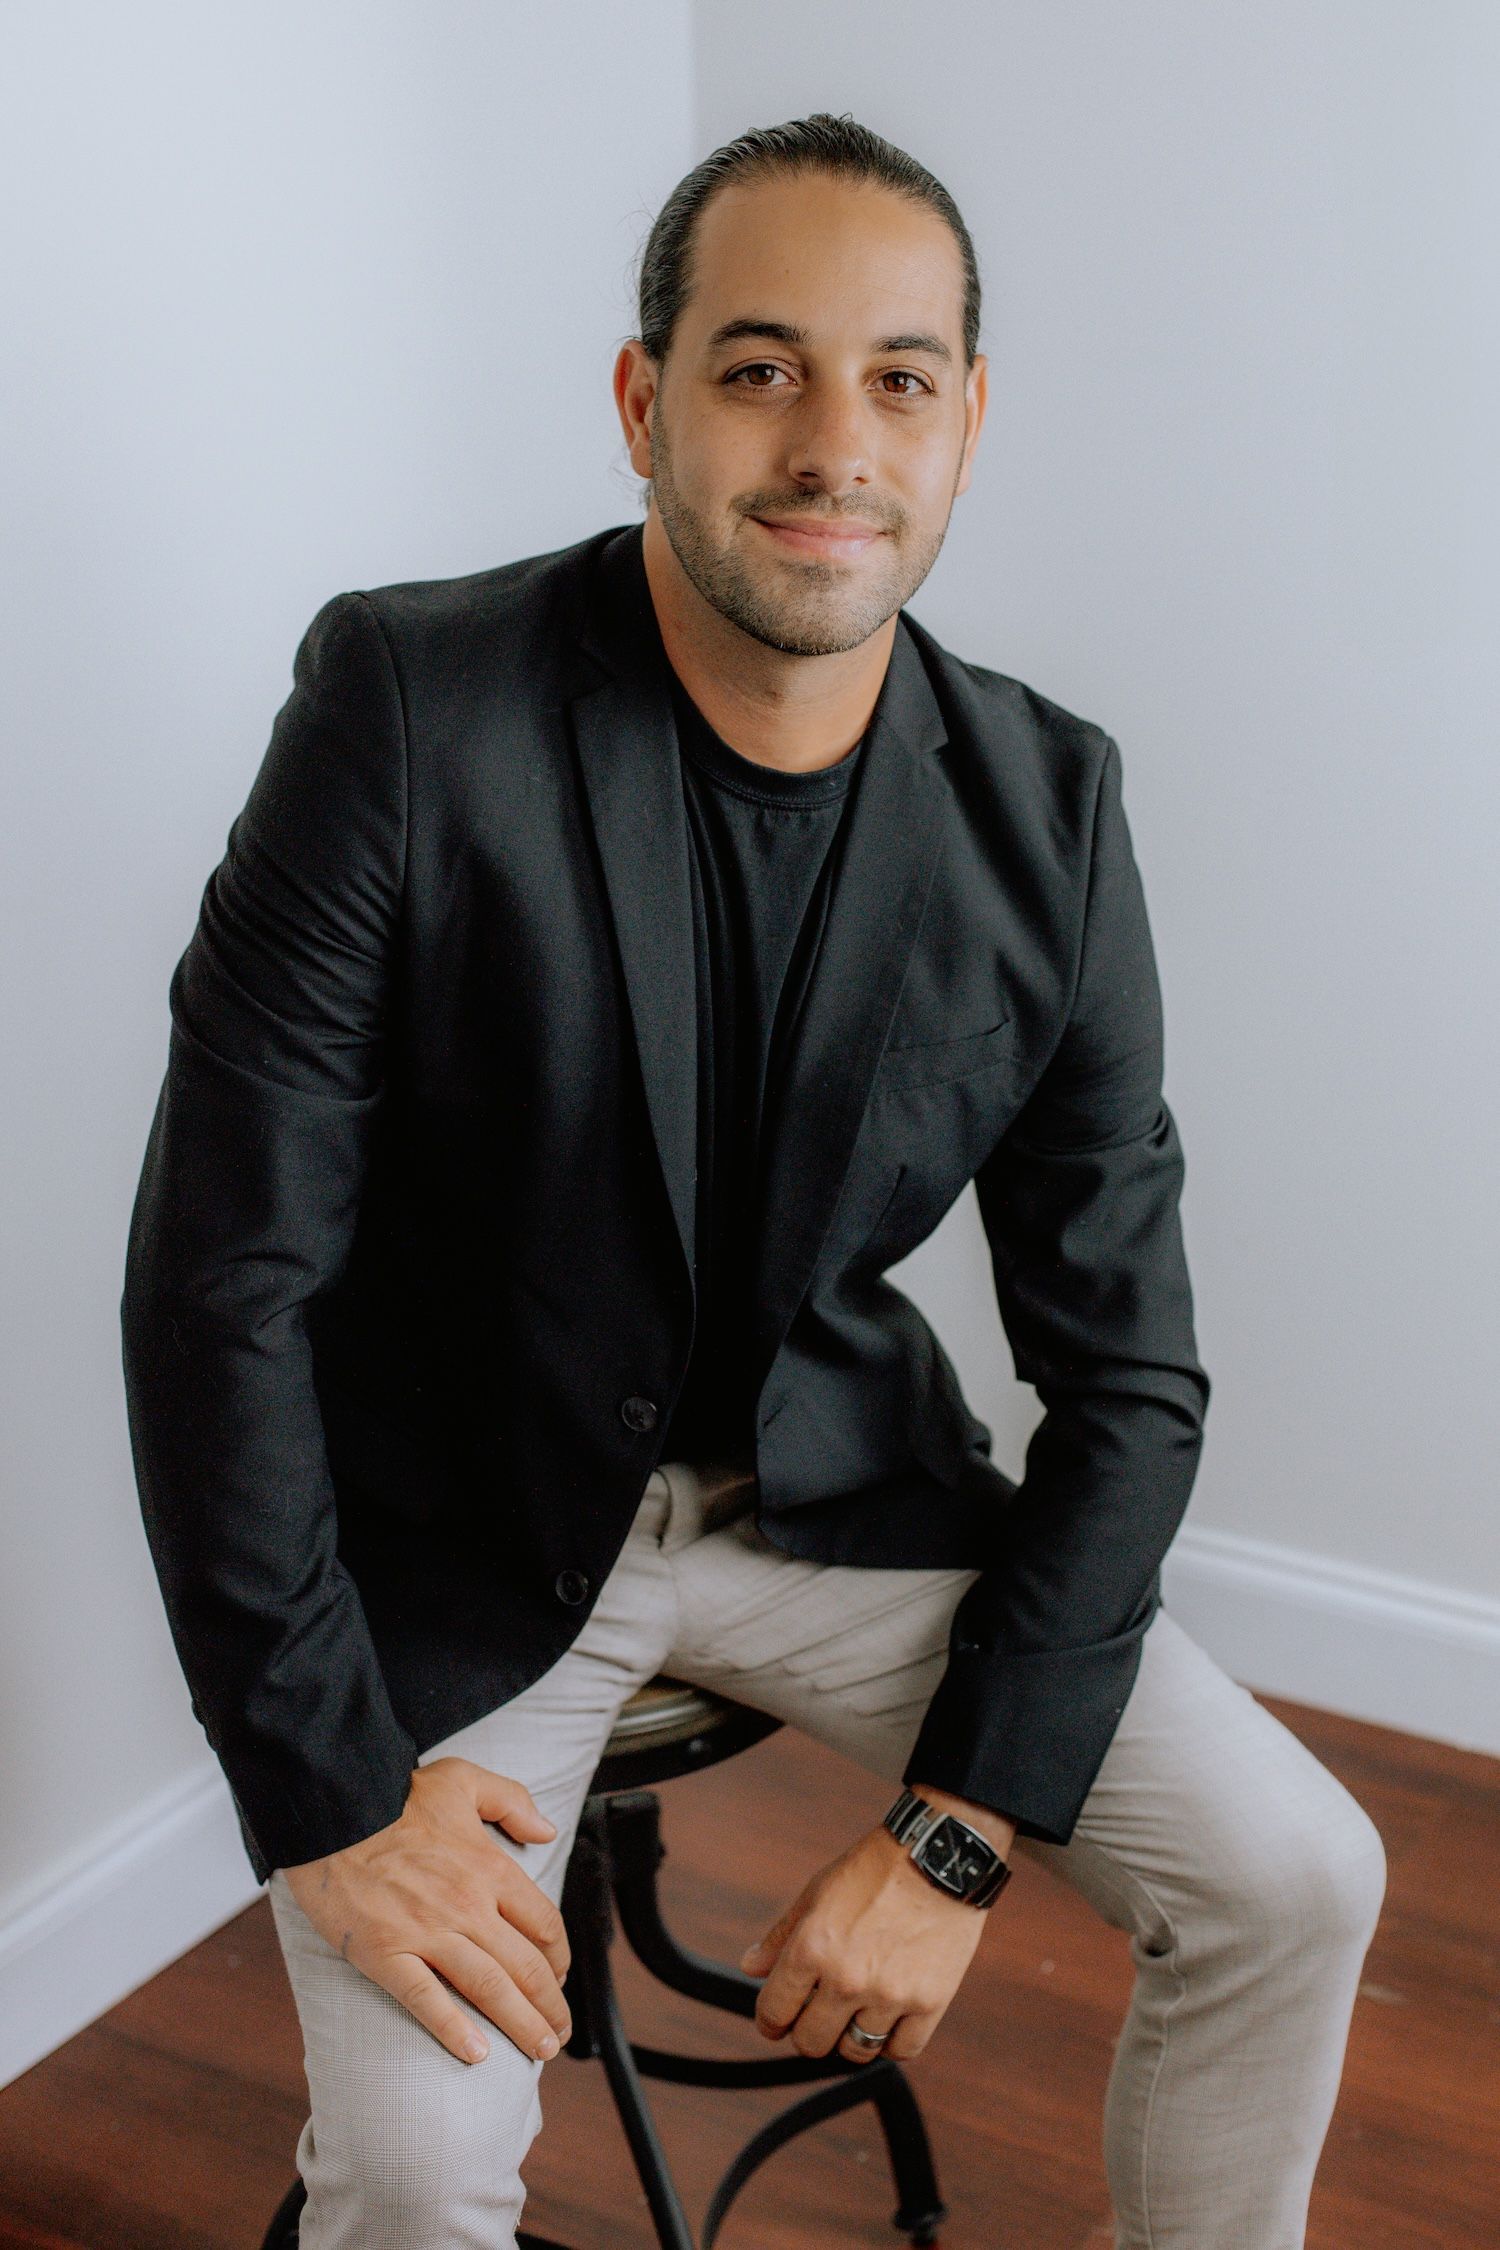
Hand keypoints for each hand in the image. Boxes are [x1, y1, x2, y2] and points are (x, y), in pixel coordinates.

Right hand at [279, 1756, 571, 2067]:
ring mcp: (426, 1932)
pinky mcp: (386, 1953)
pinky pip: (426, 2000)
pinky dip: (454, 2031)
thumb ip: (512, 1801)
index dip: (560, 1959)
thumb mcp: (463, 1779)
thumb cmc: (394, 1796)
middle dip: (550, 2006)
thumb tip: (547, 1830)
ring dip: (521, 2024)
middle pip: (525, 1967)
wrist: (329, 1810)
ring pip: (489, 1989)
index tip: (560, 1979)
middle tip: (558, 2034)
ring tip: (539, 2051)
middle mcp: (467, 1905)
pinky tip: (476, 2054)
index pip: (543, 1925)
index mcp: (490, 1868)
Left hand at [736, 1822, 992, 2063]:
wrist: (939, 1857)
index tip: (778, 2021)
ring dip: (850, 2038)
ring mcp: (889, 1995)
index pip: (774, 2014)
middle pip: (812, 2042)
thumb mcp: (816, 1893)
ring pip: (856, 2051)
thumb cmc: (873, 1870)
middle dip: (808, 2032)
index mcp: (811, 1949)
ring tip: (856, 2014)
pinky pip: (902, 2050)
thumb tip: (750, 1968)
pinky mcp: (929, 2003)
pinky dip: (892, 2041)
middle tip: (818, 2016)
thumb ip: (780, 1937)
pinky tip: (888, 2018)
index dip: (770, 2022)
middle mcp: (846, 1979)